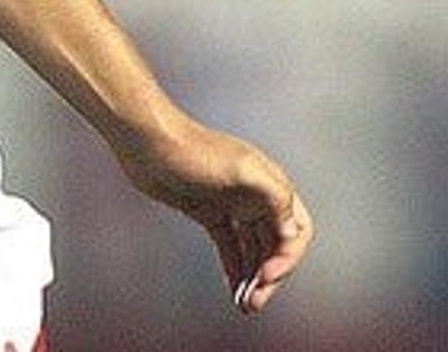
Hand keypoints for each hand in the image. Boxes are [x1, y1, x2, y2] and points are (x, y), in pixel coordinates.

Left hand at [115, 119, 313, 315]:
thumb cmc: (194, 151)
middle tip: (254, 304)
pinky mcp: (209, 212)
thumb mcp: (241, 170)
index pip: (297, 230)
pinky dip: (235, 268)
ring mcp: (233, 204)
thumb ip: (274, 196)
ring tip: (246, 305)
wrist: (150, 143)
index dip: (288, 258)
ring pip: (254, 249)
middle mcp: (257, 196)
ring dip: (254, 277)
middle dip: (270, 276)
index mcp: (271, 184)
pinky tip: (234, 289)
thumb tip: (293, 231)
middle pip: (276, 245)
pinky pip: (231, 246)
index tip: (266, 277)